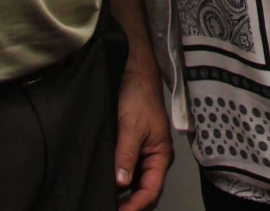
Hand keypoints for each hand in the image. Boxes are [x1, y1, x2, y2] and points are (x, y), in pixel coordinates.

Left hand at [114, 62, 172, 210]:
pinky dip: (122, 182)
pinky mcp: (135, 146)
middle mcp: (156, 157)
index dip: (136, 206)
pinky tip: (109, 186)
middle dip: (131, 205)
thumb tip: (121, 183)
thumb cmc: (138, 96)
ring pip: (138, 183)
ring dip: (125, 195)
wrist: (136, 72)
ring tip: (108, 203)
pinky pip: (131, 171)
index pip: (151, 190)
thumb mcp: (130, 126)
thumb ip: (126, 155)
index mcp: (161, 155)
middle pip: (146, 190)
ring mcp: (146, 153)